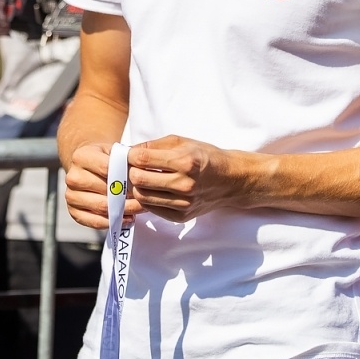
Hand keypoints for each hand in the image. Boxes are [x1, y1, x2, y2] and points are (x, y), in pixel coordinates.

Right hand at [65, 142, 143, 229]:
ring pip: (101, 207)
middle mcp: (72, 177)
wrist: (88, 167)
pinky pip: (95, 222)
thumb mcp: (114, 152)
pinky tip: (127, 218)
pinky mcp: (73, 212)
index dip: (126, 176)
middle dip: (127, 195)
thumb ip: (125, 159)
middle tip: (144, 197)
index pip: (106, 168)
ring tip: (139, 208)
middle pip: (105, 190)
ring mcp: (70, 196)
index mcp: (80, 157)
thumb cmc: (105, 159)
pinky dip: (113, 221)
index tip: (141, 181)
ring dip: (123, 210)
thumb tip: (141, 173)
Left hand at [126, 135, 248, 222]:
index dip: (130, 156)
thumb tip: (130, 151)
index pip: (143, 159)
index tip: (129, 155)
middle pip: (139, 180)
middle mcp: (184, 184)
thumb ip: (155, 145)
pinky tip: (153, 190)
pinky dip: (148, 199)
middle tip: (134, 167)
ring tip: (143, 179)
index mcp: (185, 161)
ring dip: (137, 187)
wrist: (230, 180)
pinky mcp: (181, 216)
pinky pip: (152, 209)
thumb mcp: (183, 142)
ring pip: (142, 197)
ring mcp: (183, 203)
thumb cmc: (206, 157)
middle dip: (131, 171)